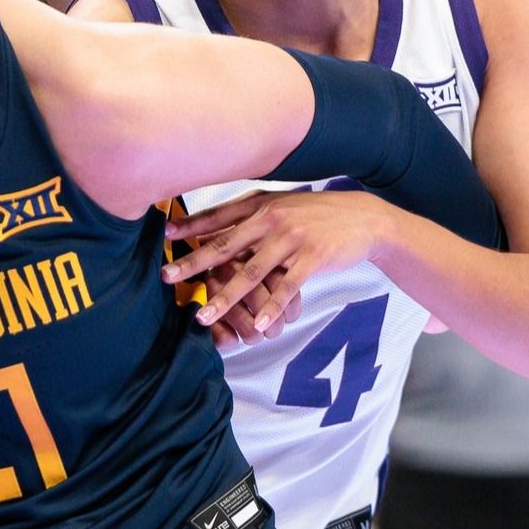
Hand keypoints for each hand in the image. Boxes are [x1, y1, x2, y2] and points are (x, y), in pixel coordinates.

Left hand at [164, 190, 394, 333]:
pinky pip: (288, 286)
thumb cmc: (316, 214)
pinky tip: (260, 324)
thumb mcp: (280, 205)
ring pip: (251, 272)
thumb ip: (250, 214)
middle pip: (225, 244)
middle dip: (194, 262)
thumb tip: (213, 224)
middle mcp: (272, 219)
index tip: (164, 236)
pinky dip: (273, 306)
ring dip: (225, 297)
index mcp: (260, 204)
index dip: (191, 226)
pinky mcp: (314, 256)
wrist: (363, 217)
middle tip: (166, 276)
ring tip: (202, 316)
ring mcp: (292, 238)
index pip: (218, 217)